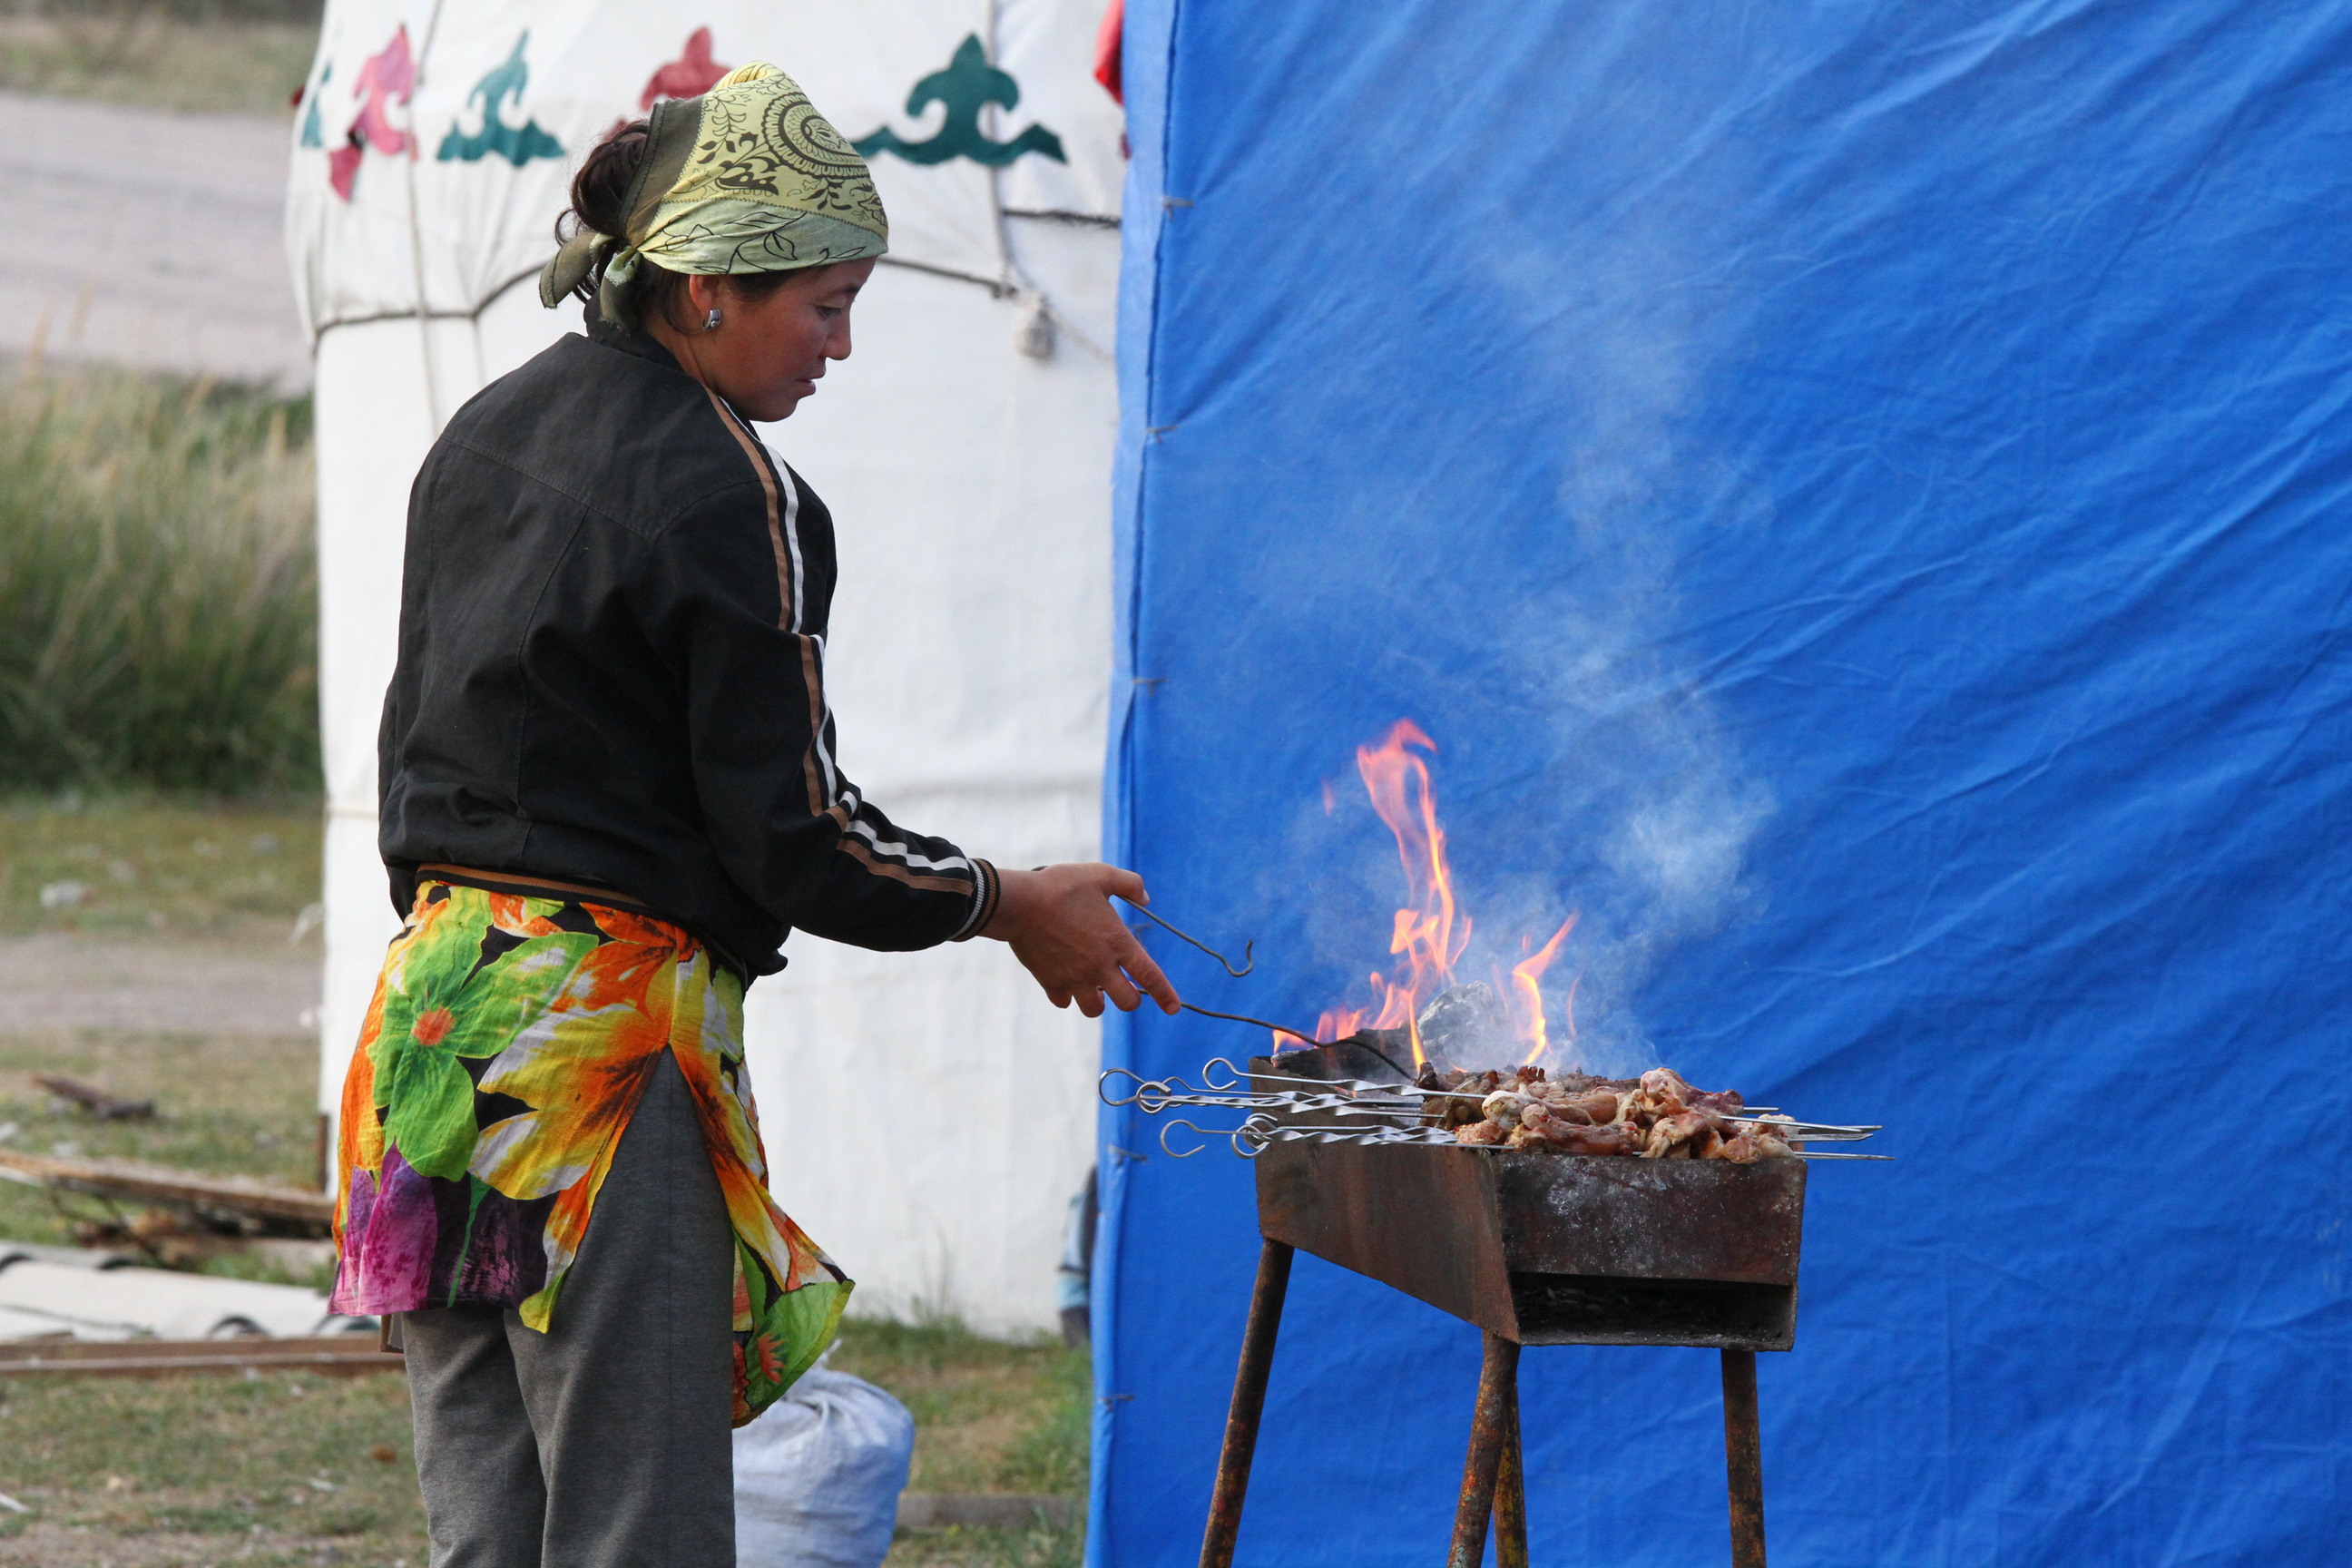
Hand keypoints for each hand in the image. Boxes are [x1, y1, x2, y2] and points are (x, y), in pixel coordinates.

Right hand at [984, 864, 1181, 1018]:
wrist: (1019, 904)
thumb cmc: (1061, 887)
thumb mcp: (1100, 874)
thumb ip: (1129, 883)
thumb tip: (1145, 897)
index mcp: (1117, 943)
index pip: (1150, 976)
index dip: (1166, 995)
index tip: (1174, 1008)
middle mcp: (1099, 967)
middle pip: (1127, 1002)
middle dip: (1130, 998)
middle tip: (1123, 986)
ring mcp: (1074, 978)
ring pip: (1095, 1009)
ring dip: (1099, 1001)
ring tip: (1094, 987)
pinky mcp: (1050, 983)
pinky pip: (1064, 1001)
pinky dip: (1067, 996)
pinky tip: (1065, 981)